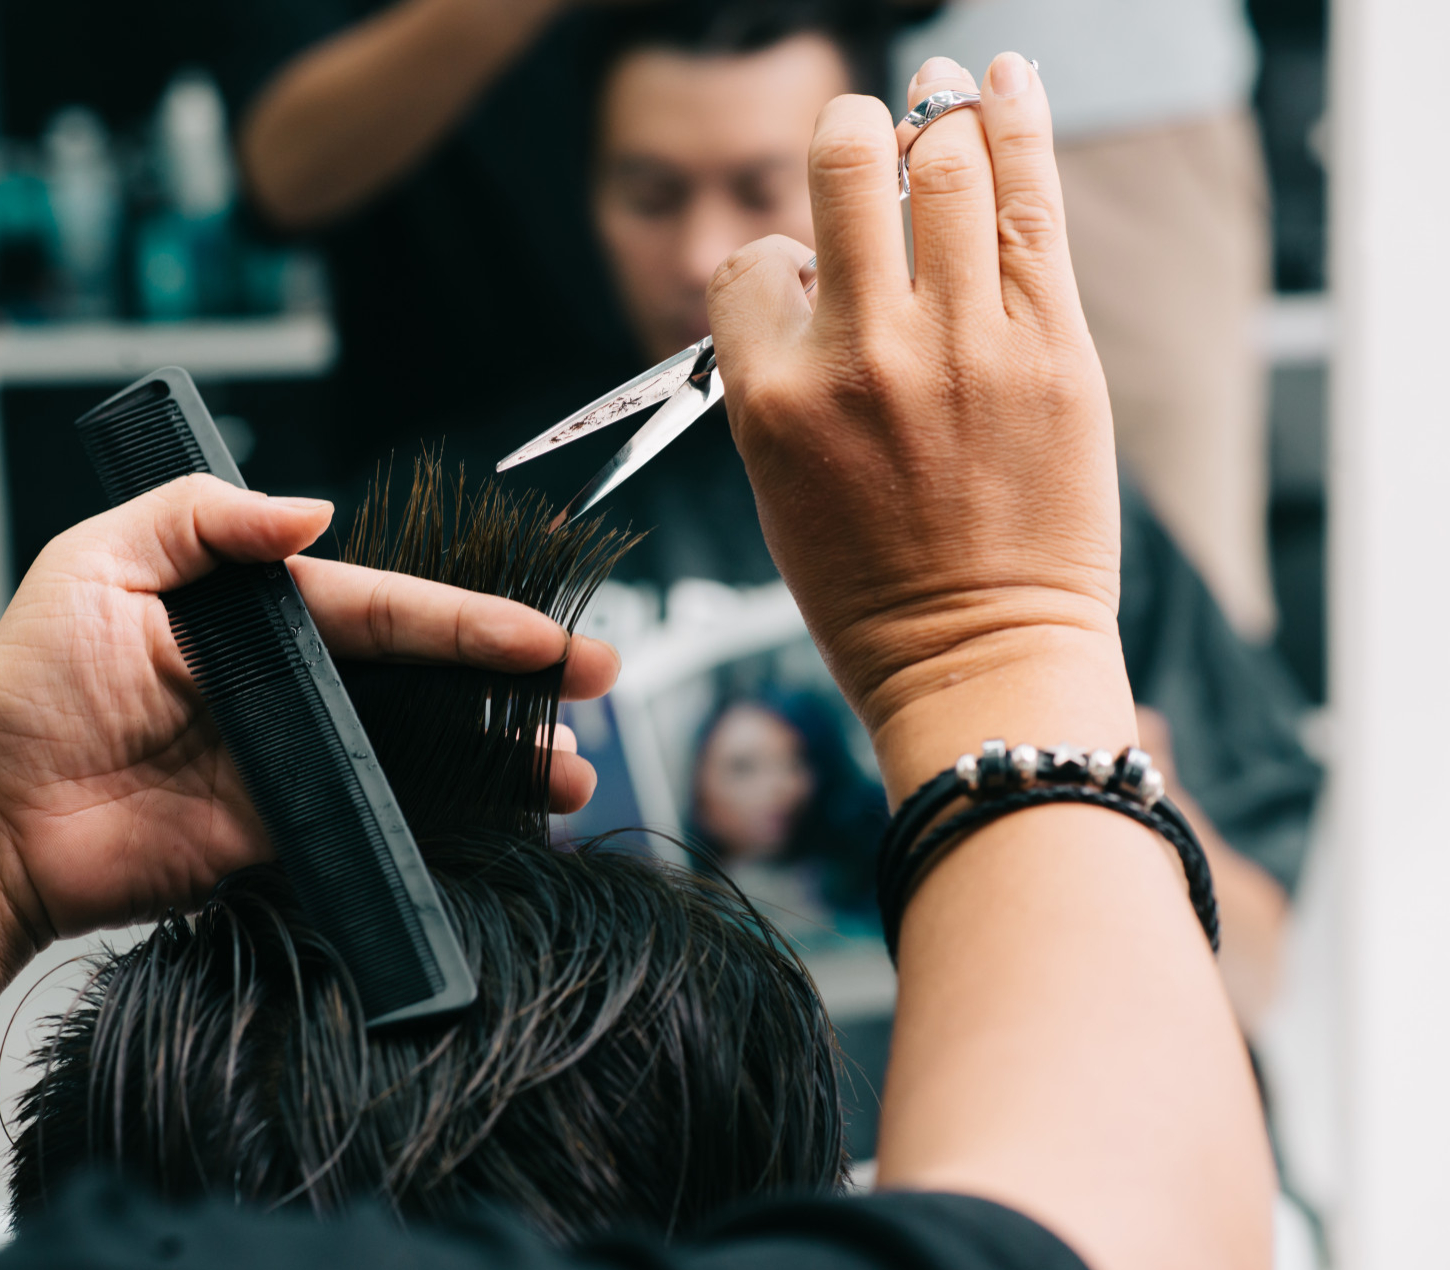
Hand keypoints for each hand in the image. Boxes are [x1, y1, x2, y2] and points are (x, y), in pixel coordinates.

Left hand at [0, 475, 618, 950]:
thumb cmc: (26, 688)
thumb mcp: (94, 564)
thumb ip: (199, 521)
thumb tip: (312, 510)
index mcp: (255, 614)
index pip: (381, 608)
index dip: (464, 617)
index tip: (541, 630)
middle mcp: (287, 685)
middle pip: (421, 677)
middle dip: (513, 677)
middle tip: (599, 679)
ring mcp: (291, 764)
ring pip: (416, 752)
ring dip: (495, 758)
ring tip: (571, 773)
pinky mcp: (281, 837)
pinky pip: (375, 826)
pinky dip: (440, 827)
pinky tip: (499, 827)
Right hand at [705, 54, 1128, 790]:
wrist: (977, 657)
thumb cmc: (872, 588)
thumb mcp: (780, 485)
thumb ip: (784, 375)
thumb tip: (822, 264)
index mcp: (772, 401)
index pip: (754, 263)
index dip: (779, 260)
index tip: (811, 282)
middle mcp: (858, 358)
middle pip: (843, 170)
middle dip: (848, 134)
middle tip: (863, 135)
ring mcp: (959, 348)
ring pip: (943, 164)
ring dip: (934, 114)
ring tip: (937, 95)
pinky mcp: (1050, 349)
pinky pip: (1029, 204)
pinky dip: (1018, 121)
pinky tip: (1005, 77)